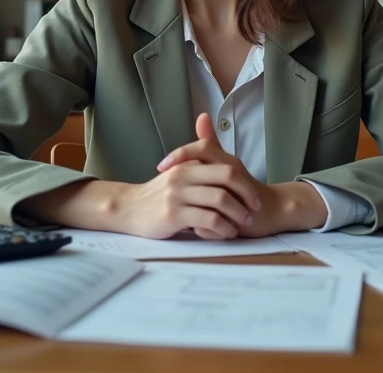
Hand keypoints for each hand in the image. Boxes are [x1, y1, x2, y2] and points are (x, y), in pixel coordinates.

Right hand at [115, 157, 261, 240]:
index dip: (244, 182)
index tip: (253, 197)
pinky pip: (208, 219)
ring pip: (220, 199)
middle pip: (227, 177)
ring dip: (237, 214)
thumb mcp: (177, 174)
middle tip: (254, 210)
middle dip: (246, 194)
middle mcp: (184, 175)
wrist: (128, 209)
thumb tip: (214, 147)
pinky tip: (226, 233)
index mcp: (188, 164)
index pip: (224, 165)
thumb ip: (196, 163)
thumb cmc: (158, 195)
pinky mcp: (174, 214)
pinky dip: (223, 228)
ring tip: (242, 224)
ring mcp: (178, 194)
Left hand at [157, 115, 327, 236]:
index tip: (161, 165)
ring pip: (212, 193)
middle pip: (207, 162)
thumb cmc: (241, 188)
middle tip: (163, 179)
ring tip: (175, 208)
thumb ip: (211, 144)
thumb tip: (201, 117)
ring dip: (193, 202)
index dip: (180, 153)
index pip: (201, 147)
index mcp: (225, 160)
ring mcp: (238, 191)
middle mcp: (231, 171)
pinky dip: (207, 228)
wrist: (269, 209)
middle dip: (181, 168)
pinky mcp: (244, 214)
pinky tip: (196, 231)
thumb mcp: (223, 164)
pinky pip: (220, 221)